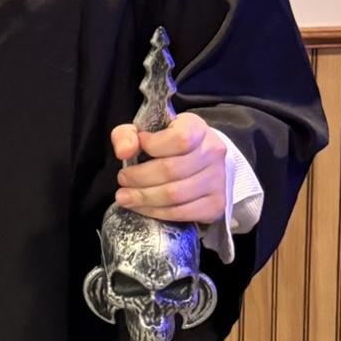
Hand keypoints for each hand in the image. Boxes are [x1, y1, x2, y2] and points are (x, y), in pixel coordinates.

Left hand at [110, 111, 226, 223]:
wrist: (199, 160)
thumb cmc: (167, 143)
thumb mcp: (145, 130)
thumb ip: (127, 135)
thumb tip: (123, 152)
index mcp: (197, 128)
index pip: (179, 139)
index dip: (152, 146)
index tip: (135, 149)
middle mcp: (212, 153)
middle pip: (172, 170)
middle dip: (139, 178)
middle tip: (122, 180)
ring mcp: (218, 180)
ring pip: (175, 195)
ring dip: (144, 198)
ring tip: (125, 197)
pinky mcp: (216, 204)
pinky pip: (182, 213)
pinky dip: (157, 212)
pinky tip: (142, 208)